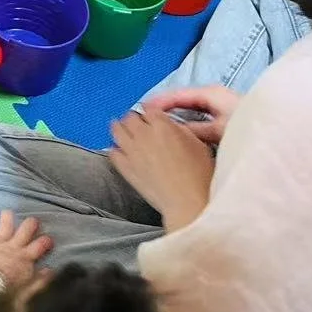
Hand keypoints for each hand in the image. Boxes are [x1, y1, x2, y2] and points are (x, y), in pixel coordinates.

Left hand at [0, 212, 52, 286]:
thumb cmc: (8, 291)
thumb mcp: (28, 290)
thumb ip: (40, 280)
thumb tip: (50, 271)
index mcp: (26, 257)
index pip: (41, 245)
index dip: (46, 241)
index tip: (49, 240)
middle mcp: (15, 246)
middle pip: (27, 228)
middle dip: (31, 223)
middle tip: (33, 222)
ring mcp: (0, 242)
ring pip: (6, 222)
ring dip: (7, 216)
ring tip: (7, 213)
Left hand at [109, 108, 213, 230]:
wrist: (188, 202)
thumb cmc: (199, 176)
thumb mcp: (198, 144)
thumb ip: (181, 130)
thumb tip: (171, 127)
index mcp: (163, 125)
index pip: (149, 108)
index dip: (151, 112)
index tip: (152, 116)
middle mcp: (144, 134)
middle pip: (130, 116)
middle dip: (135, 119)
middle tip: (139, 124)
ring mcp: (132, 151)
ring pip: (116, 129)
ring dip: (120, 128)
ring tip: (123, 131)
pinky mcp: (125, 168)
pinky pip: (112, 152)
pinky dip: (116, 149)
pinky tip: (121, 151)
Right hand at [141, 84, 241, 147]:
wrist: (280, 132)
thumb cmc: (249, 127)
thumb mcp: (220, 130)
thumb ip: (195, 130)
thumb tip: (171, 130)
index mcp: (211, 93)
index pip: (178, 95)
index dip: (159, 102)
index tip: (141, 110)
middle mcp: (214, 96)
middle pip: (183, 101)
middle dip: (165, 109)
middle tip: (145, 120)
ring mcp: (221, 106)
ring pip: (192, 110)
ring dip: (176, 117)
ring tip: (158, 128)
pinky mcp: (226, 117)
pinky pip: (200, 117)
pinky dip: (188, 123)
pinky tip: (181, 134)